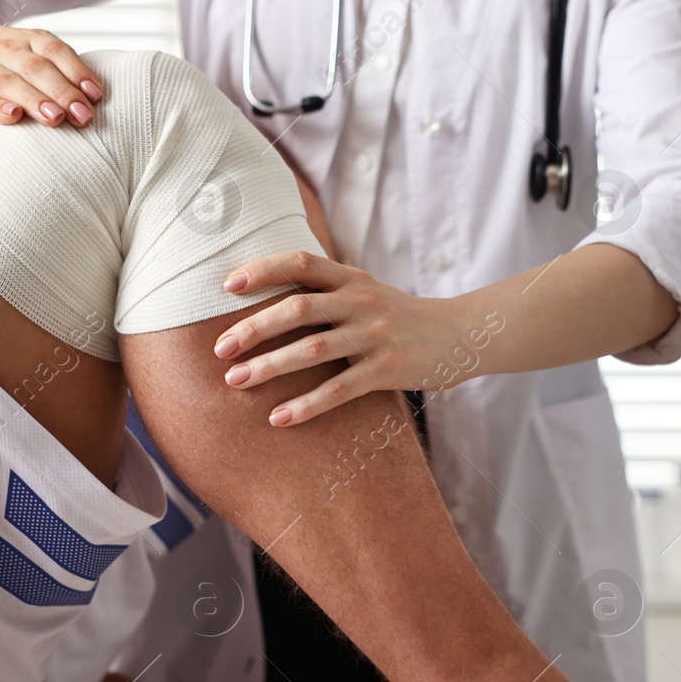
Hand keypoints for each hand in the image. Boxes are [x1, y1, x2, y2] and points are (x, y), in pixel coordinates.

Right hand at [0, 22, 103, 128]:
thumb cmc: (1, 56)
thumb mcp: (26, 51)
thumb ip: (54, 70)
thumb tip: (92, 100)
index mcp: (26, 40)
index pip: (55, 51)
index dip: (78, 71)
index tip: (96, 95)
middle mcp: (4, 50)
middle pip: (37, 69)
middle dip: (63, 92)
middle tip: (83, 115)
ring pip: (11, 83)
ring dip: (35, 100)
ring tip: (56, 117)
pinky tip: (13, 116)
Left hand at [215, 252, 486, 425]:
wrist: (460, 335)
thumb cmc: (398, 316)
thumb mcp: (366, 292)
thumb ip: (325, 291)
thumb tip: (264, 298)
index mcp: (351, 278)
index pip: (301, 263)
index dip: (263, 270)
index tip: (227, 286)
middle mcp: (361, 302)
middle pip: (298, 308)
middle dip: (253, 328)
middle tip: (219, 349)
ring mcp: (375, 336)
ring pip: (313, 350)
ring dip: (269, 366)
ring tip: (235, 381)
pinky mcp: (387, 371)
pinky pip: (339, 390)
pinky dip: (305, 405)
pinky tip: (278, 418)